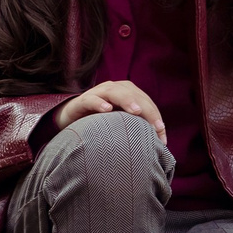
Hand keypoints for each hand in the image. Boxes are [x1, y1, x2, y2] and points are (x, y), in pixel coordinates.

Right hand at [50, 79, 167, 142]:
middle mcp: (113, 89)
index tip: (161, 132)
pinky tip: (107, 110)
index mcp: (126, 93)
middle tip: (156, 126)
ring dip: (127, 100)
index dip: (154, 115)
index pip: (145, 101)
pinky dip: (99, 103)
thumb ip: (137, 128)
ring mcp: (97, 93)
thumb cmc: (100, 122)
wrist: (71, 118)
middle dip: (147, 109)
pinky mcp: (82, 101)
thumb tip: (161, 143)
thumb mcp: (121, 124)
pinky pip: (91, 99)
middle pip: (133, 94)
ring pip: (114, 92)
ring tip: (136, 111)